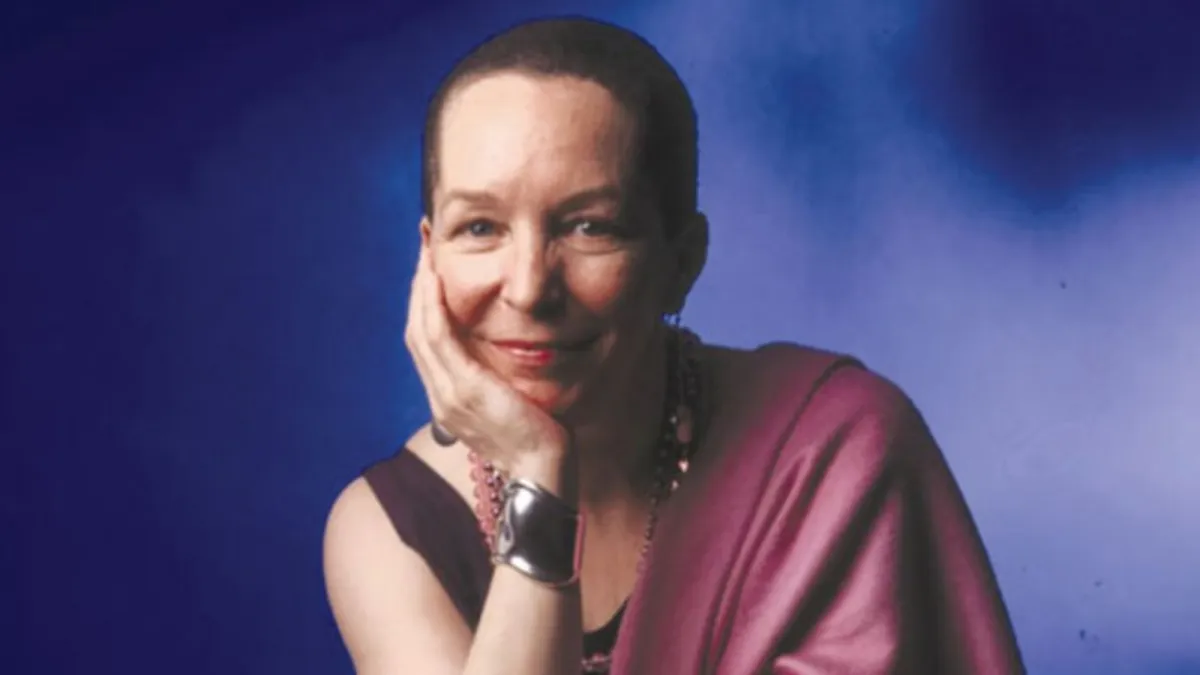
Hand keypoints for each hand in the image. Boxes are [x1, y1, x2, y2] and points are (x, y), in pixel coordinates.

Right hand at [404, 248, 571, 475]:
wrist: (543, 475)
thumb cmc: (539, 444)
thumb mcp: (514, 407)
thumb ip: (502, 384)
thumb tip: (509, 359)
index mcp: (450, 402)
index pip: (428, 345)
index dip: (425, 306)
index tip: (431, 272)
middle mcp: (441, 397)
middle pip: (416, 331)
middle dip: (418, 287)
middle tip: (424, 248)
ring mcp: (448, 394)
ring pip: (420, 329)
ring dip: (420, 287)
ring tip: (426, 252)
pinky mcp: (464, 389)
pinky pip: (438, 337)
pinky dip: (432, 304)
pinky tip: (435, 277)